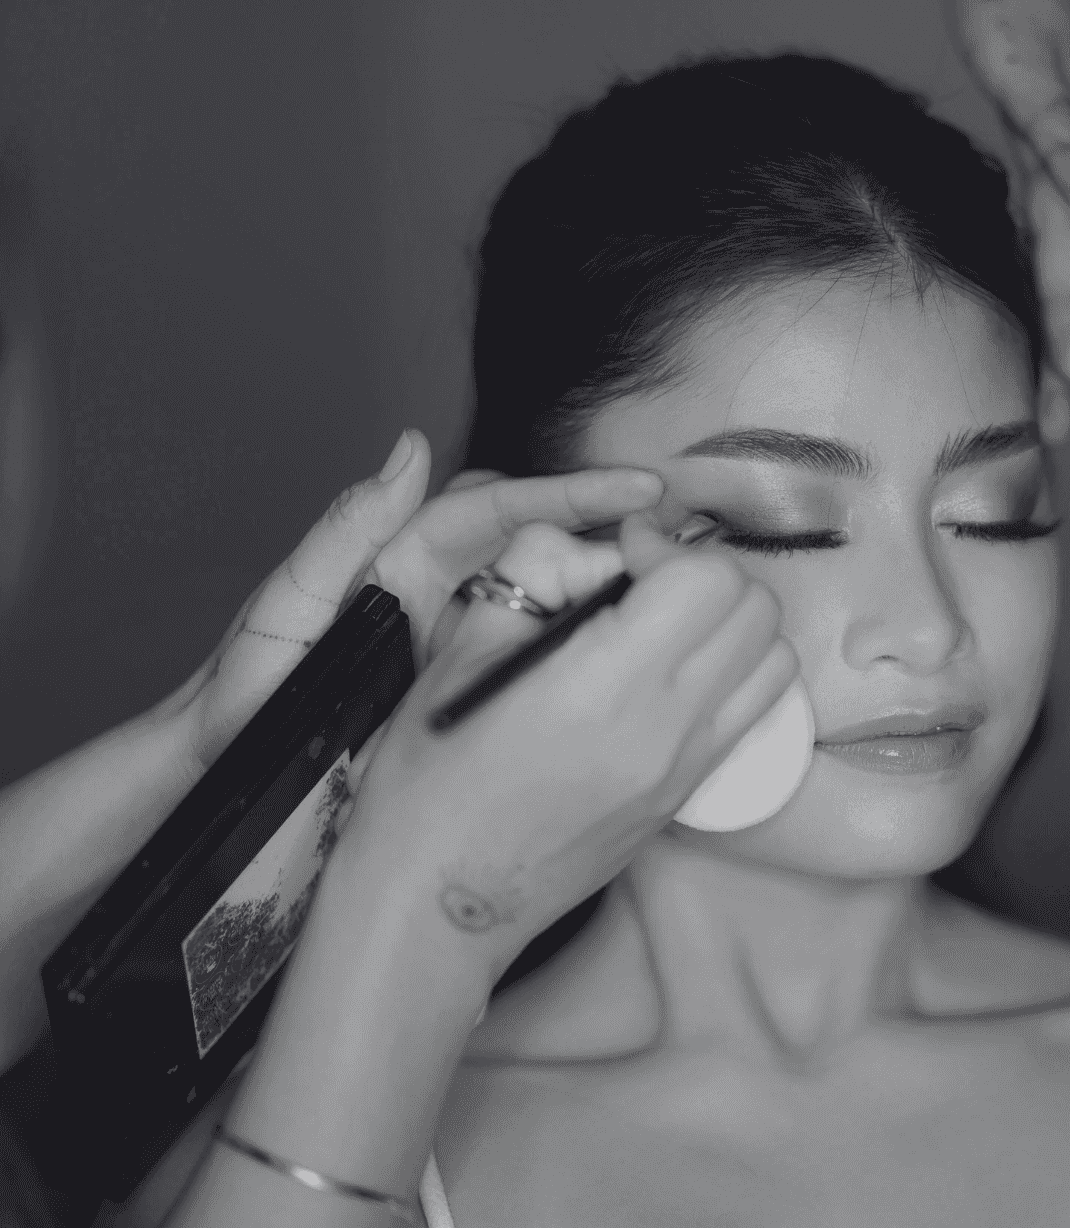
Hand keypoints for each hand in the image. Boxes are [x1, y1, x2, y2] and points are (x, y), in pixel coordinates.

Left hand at [162, 430, 664, 773]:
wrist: (229, 782)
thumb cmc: (244, 695)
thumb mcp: (289, 608)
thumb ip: (345, 531)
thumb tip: (409, 445)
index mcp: (404, 556)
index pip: (500, 507)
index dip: (572, 495)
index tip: (641, 491)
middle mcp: (444, 587)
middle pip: (542, 538)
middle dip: (611, 530)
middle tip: (682, 543)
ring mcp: (464, 640)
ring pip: (553, 596)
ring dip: (610, 586)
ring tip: (676, 593)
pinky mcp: (473, 692)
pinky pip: (539, 657)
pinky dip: (587, 648)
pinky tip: (630, 658)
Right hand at [335, 512, 798, 983]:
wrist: (438, 900)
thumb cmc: (431, 781)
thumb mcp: (464, 648)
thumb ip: (537, 571)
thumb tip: (600, 546)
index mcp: (602, 685)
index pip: (705, 580)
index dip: (664, 546)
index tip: (622, 553)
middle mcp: (663, 728)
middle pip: (754, 610)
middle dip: (705, 575)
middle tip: (645, 582)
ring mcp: (685, 768)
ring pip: (774, 660)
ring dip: (732, 624)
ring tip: (666, 627)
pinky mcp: (689, 796)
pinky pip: (756, 713)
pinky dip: (736, 673)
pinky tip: (672, 674)